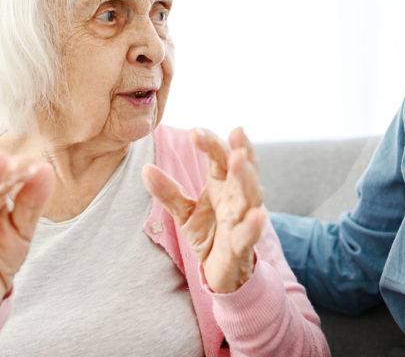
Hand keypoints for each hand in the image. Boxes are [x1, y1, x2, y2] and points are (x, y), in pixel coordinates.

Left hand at [143, 128, 265, 292]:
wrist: (222, 272)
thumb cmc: (209, 235)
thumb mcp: (184, 213)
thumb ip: (168, 192)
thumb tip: (145, 169)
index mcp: (223, 186)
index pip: (220, 158)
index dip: (211, 143)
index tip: (194, 132)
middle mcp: (237, 198)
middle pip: (241, 171)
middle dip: (239, 151)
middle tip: (236, 132)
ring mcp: (242, 221)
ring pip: (250, 197)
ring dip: (247, 178)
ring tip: (240, 159)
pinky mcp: (241, 246)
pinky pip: (248, 235)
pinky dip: (254, 226)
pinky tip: (258, 215)